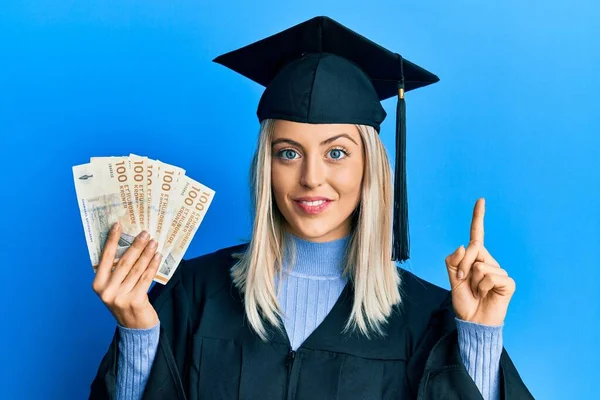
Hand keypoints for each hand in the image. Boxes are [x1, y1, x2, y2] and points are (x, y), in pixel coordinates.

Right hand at [92, 222, 161, 328]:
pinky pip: (146, 278)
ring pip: (137, 269)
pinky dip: (152, 266)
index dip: (112, 240)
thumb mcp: (115, 287)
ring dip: (147, 253)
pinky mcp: (135, 301)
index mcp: (98, 284)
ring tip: (153, 242)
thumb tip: (129, 244)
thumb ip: (116, 270)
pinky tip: (157, 256)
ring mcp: (120, 297)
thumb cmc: (125, 301)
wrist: (135, 327)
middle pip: (124, 261)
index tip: (118, 225)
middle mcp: (106, 291)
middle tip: (145, 232)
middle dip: (135, 245)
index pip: (105, 258)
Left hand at [445, 198, 515, 325]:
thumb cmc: (464, 300)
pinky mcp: (508, 282)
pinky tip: (486, 295)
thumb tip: (463, 246)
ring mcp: (500, 271)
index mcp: (475, 258)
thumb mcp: (453, 279)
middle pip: (474, 248)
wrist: (472, 321)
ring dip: (473, 281)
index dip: (478, 217)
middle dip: (463, 266)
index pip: (477, 234)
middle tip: (464, 282)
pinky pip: (490, 277)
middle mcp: (489, 261)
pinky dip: (483, 287)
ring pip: (480, 265)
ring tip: (477, 292)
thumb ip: (454, 261)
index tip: (480, 200)